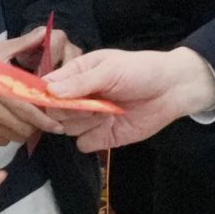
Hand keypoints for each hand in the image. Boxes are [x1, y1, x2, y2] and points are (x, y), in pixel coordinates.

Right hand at [0, 30, 69, 145]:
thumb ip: (23, 44)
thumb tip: (45, 32)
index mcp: (0, 88)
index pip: (29, 110)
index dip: (46, 120)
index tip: (58, 124)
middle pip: (24, 127)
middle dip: (37, 126)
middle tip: (44, 120)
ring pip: (14, 136)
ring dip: (24, 131)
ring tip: (28, 122)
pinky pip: (0, 141)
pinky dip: (9, 135)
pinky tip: (9, 124)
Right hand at [45, 47, 214, 151]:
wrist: (172, 90)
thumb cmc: (141, 70)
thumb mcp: (110, 69)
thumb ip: (80, 81)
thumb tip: (50, 90)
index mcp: (76, 75)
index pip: (46, 87)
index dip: (43, 96)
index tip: (47, 101)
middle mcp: (78, 97)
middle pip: (54, 112)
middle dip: (68, 110)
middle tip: (90, 104)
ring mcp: (89, 118)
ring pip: (67, 129)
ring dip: (83, 122)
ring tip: (107, 111)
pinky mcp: (102, 137)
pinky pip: (83, 144)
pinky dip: (92, 138)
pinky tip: (109, 125)